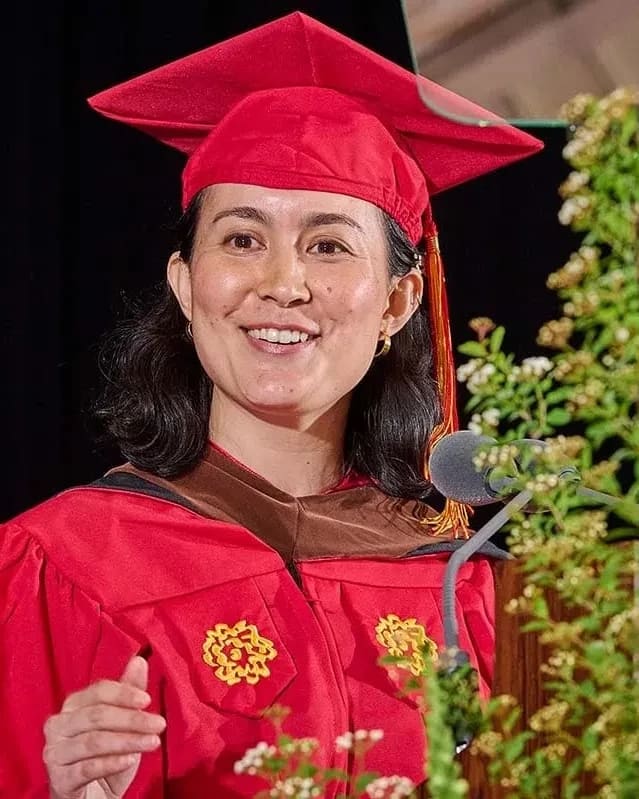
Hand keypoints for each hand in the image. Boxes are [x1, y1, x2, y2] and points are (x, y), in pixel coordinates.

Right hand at [44, 656, 165, 798]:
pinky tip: (131, 759)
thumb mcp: (123, 722)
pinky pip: (86, 768)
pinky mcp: (59, 780)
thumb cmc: (108, 754)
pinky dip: (111, 762)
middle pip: (97, 716)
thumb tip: (140, 660)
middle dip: (132, 719)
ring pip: (93, 741)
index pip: (98, 692)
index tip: (148, 700)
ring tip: (152, 742)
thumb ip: (128, 692)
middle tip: (158, 724)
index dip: (124, 694)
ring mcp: (55, 753)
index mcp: (73, 706)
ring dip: (127, 740)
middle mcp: (58, 726)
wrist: (94, 795)